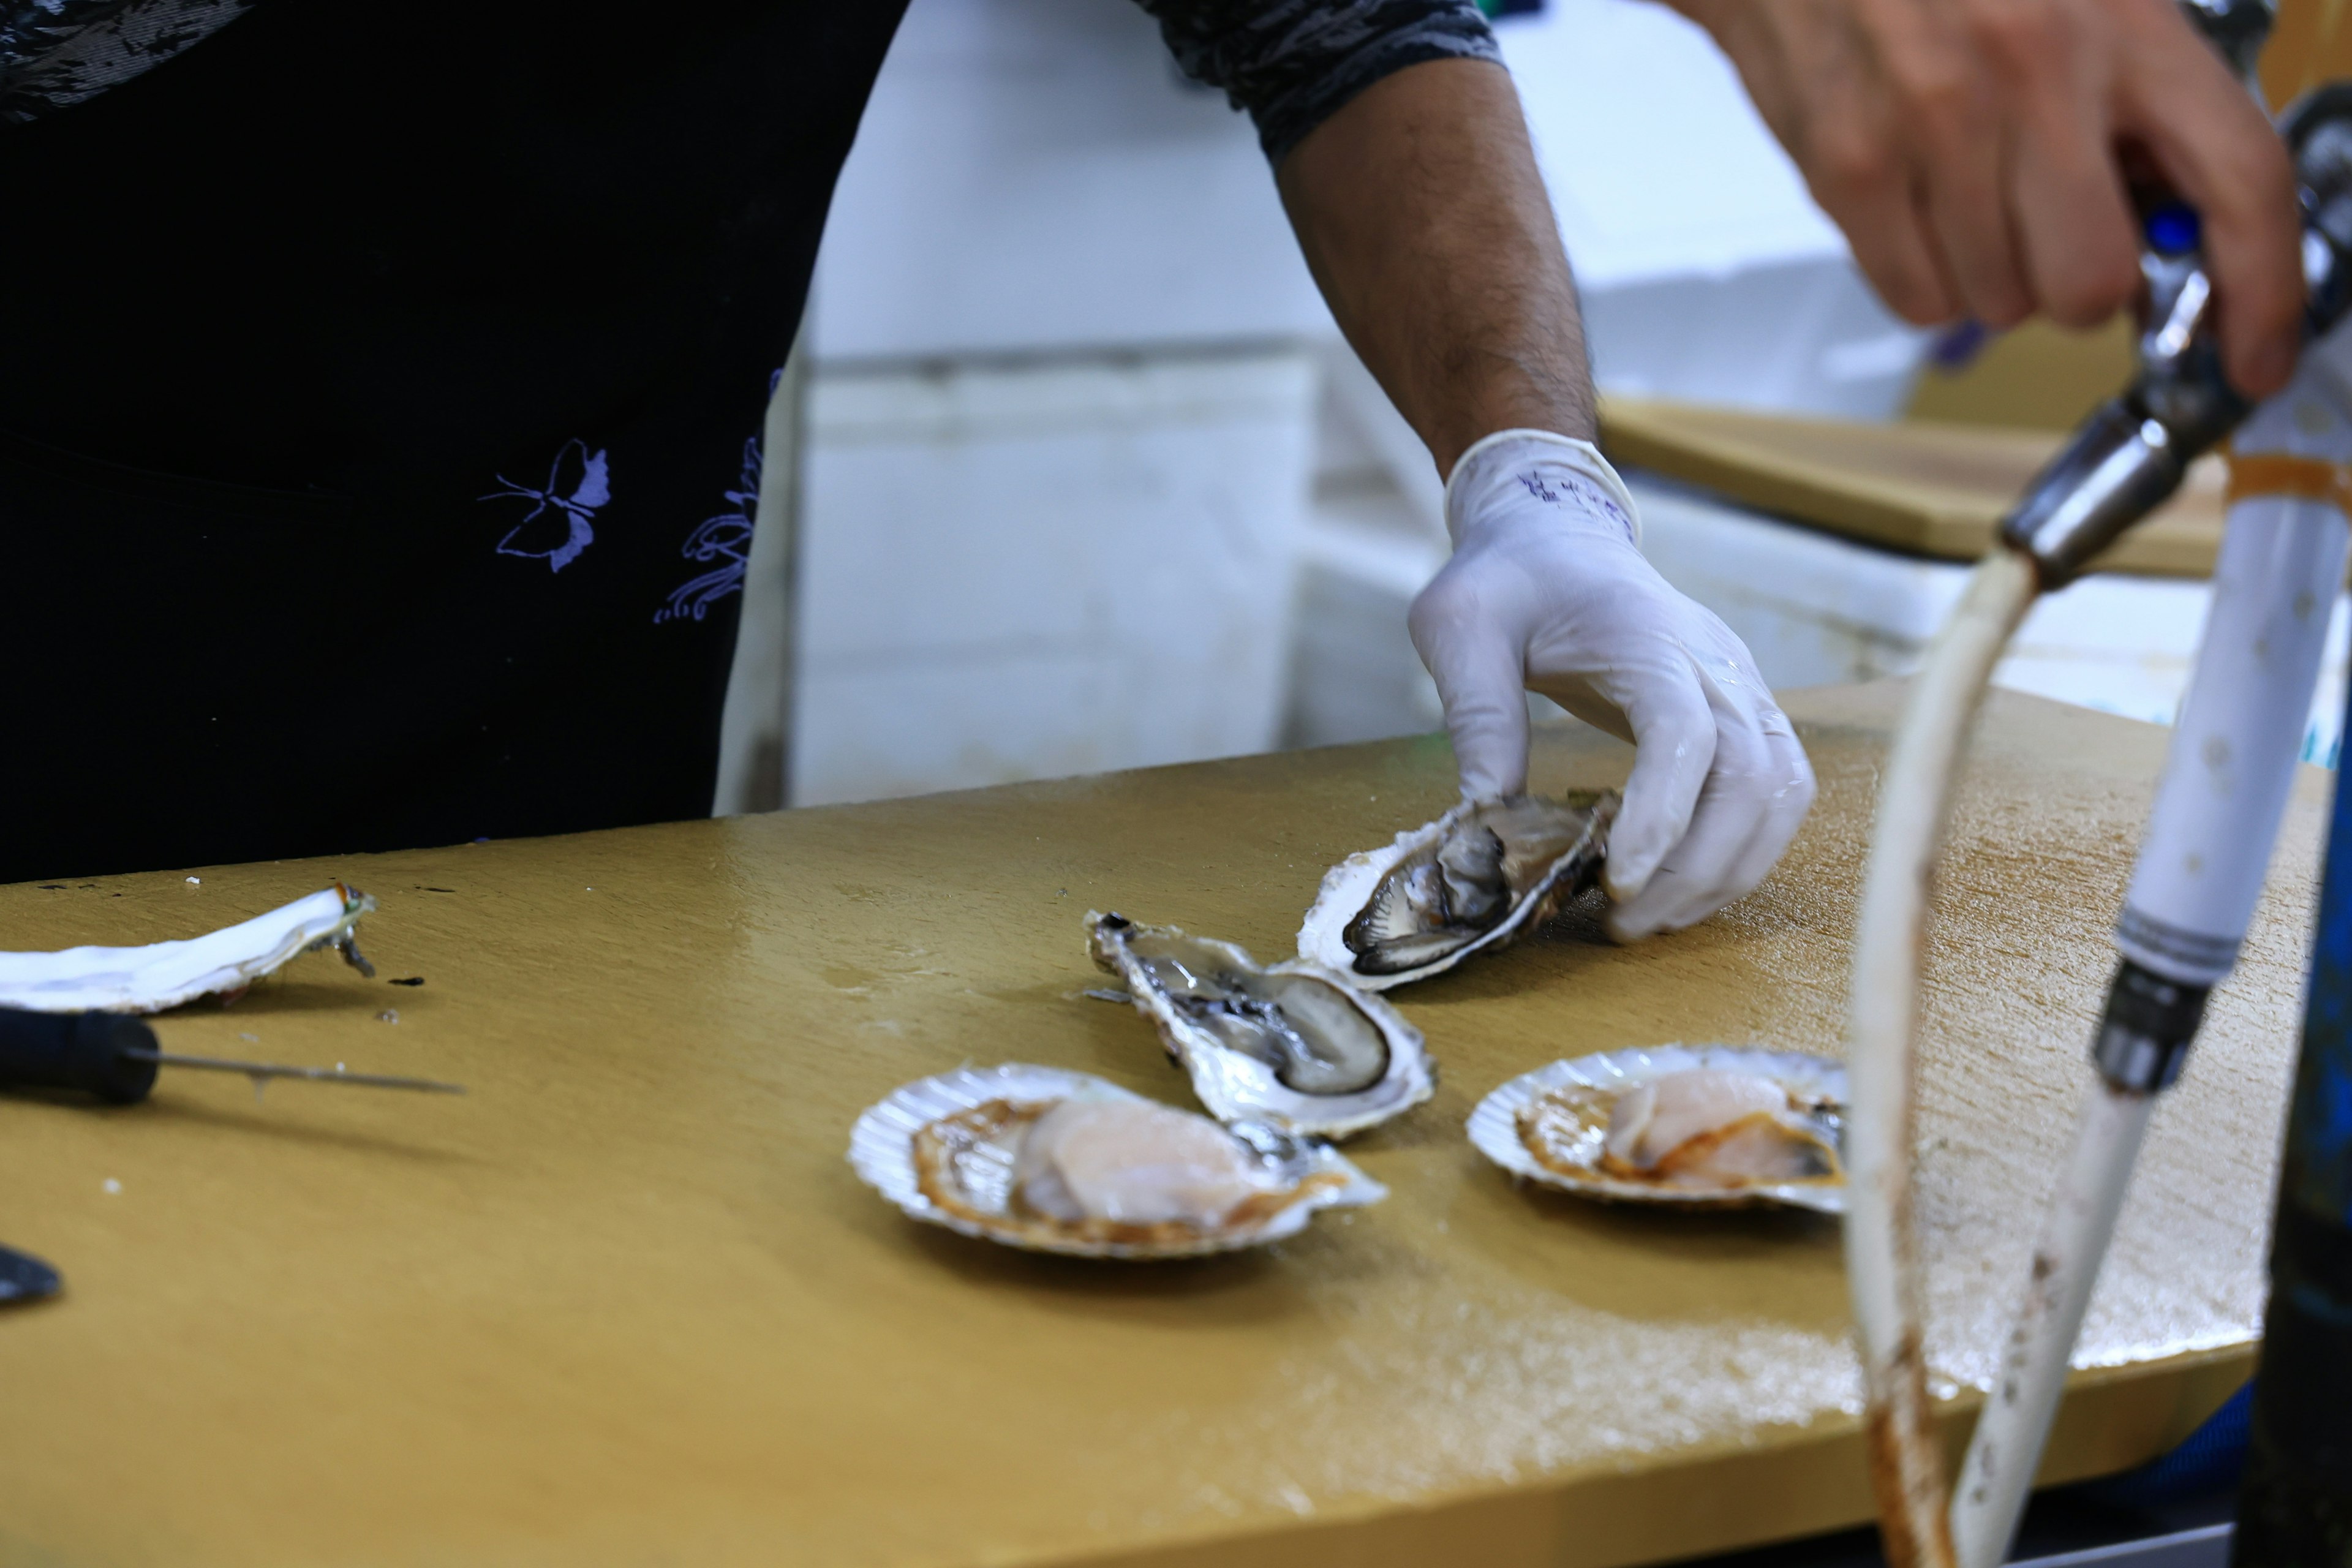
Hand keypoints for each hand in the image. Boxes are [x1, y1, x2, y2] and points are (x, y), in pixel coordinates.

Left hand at [1408, 431, 1816, 939]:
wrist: (1556, 540)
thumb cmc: (1504, 582)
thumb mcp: (1458, 630)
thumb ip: (1476, 716)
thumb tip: (1484, 823)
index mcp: (1646, 636)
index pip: (1686, 733)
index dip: (1664, 816)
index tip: (1620, 884)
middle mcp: (1714, 661)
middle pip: (1751, 776)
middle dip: (1697, 867)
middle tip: (1623, 927)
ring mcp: (1741, 685)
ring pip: (1781, 791)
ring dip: (1728, 869)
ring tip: (1652, 921)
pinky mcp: (1744, 710)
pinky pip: (1780, 789)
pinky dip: (1746, 849)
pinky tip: (1685, 886)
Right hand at [1671, 0, 2304, 397]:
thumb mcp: (2083, 0)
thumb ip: (2138, 106)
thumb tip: (2167, 231)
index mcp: (2123, 23)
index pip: (2237, 180)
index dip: (2261, 292)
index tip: (2252, 355)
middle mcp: (2035, 72)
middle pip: (2091, 282)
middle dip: (2076, 285)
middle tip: (2053, 236)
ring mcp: (1934, 125)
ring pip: (1996, 301)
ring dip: (1989, 272)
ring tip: (1964, 190)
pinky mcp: (1849, 166)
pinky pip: (1915, 297)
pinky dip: (1922, 275)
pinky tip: (1916, 204)